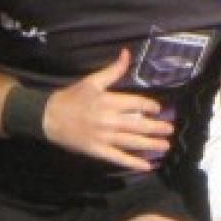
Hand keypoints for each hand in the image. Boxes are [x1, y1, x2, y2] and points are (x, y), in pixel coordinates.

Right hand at [41, 49, 171, 170]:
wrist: (49, 117)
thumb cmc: (72, 98)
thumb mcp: (92, 81)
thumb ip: (113, 70)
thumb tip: (127, 54)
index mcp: (109, 101)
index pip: (136, 104)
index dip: (150, 106)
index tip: (157, 109)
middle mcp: (109, 120)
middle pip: (138, 125)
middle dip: (156, 128)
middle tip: (170, 129)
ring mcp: (104, 137)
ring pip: (132, 142)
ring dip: (150, 145)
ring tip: (165, 146)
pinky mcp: (98, 151)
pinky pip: (118, 158)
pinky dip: (133, 163)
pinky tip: (146, 166)